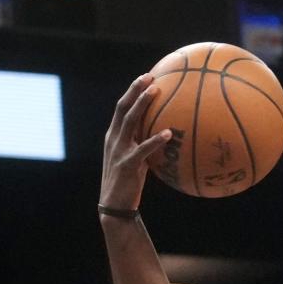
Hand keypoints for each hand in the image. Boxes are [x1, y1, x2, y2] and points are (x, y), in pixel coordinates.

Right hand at [100, 75, 172, 213]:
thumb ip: (144, 146)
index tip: (146, 77)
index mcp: (114, 136)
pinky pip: (143, 149)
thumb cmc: (128, 185)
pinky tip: (169, 133)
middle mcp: (114, 139)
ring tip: (157, 91)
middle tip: (150, 76)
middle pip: (123, 107)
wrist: (115, 207)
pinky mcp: (127, 165)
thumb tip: (166, 137)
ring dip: (143, 104)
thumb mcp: (135, 161)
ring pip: (130, 121)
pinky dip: (155, 140)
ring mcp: (119, 151)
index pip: (121, 108)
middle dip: (135, 90)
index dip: (132, 91)